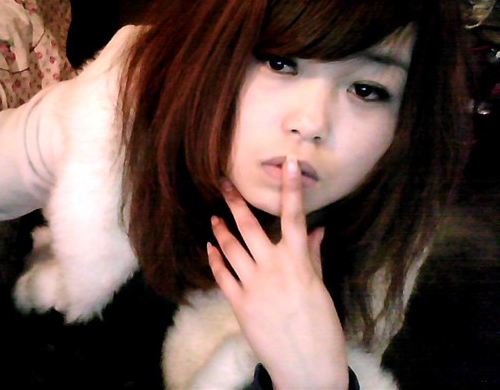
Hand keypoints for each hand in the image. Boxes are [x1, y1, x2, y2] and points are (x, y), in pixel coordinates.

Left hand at [208, 156, 347, 388]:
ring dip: (220, 229)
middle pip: (250, 226)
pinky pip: (222, 275)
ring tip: (214, 215)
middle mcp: (273, 268)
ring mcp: (254, 286)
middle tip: (222, 181)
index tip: (288, 163)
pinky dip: (214, 259)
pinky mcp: (239, 304)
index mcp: (298, 262)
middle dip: (235, 201)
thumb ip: (313, 256)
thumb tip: (317, 229)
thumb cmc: (321, 328)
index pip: (295, 217)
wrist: (307, 368)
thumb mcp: (320, 289)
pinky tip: (210, 248)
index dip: (291, 188)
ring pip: (230, 247)